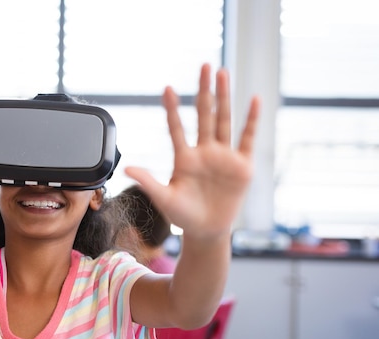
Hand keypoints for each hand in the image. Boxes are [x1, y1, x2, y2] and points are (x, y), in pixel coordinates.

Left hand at [125, 63, 259, 239]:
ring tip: (223, 73)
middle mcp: (204, 151)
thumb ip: (148, 182)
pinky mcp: (242, 165)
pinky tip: (253, 100)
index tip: (166, 88)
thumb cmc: (183, 216)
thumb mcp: (164, 199)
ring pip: (224, 120)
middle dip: (204, 90)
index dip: (171, 109)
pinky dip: (251, 120)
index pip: (176, 127)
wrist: (207, 231)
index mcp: (184, 158)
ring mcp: (223, 156)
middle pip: (204, 115)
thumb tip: (126, 169)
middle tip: (204, 65)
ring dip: (224, 96)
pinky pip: (247, 138)